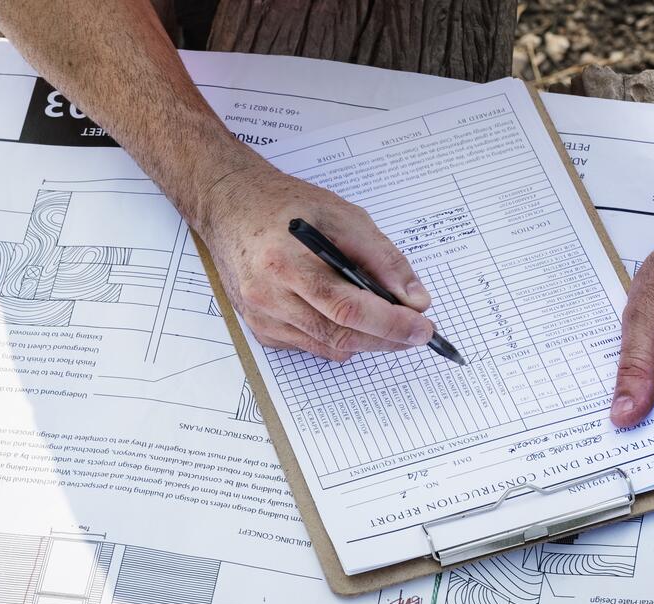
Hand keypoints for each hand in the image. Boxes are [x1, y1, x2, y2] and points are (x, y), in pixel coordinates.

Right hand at [193, 158, 436, 359]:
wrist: (230, 207)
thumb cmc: (284, 206)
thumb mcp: (342, 216)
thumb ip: (382, 258)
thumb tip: (414, 299)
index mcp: (287, 263)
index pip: (348, 308)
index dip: (390, 324)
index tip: (422, 328)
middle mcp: (268, 297)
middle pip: (339, 335)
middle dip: (385, 338)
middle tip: (416, 332)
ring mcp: (261, 317)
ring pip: (328, 347)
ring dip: (365, 340)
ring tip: (387, 323)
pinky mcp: (260, 328)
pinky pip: (310, 346)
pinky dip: (336, 337)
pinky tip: (344, 316)